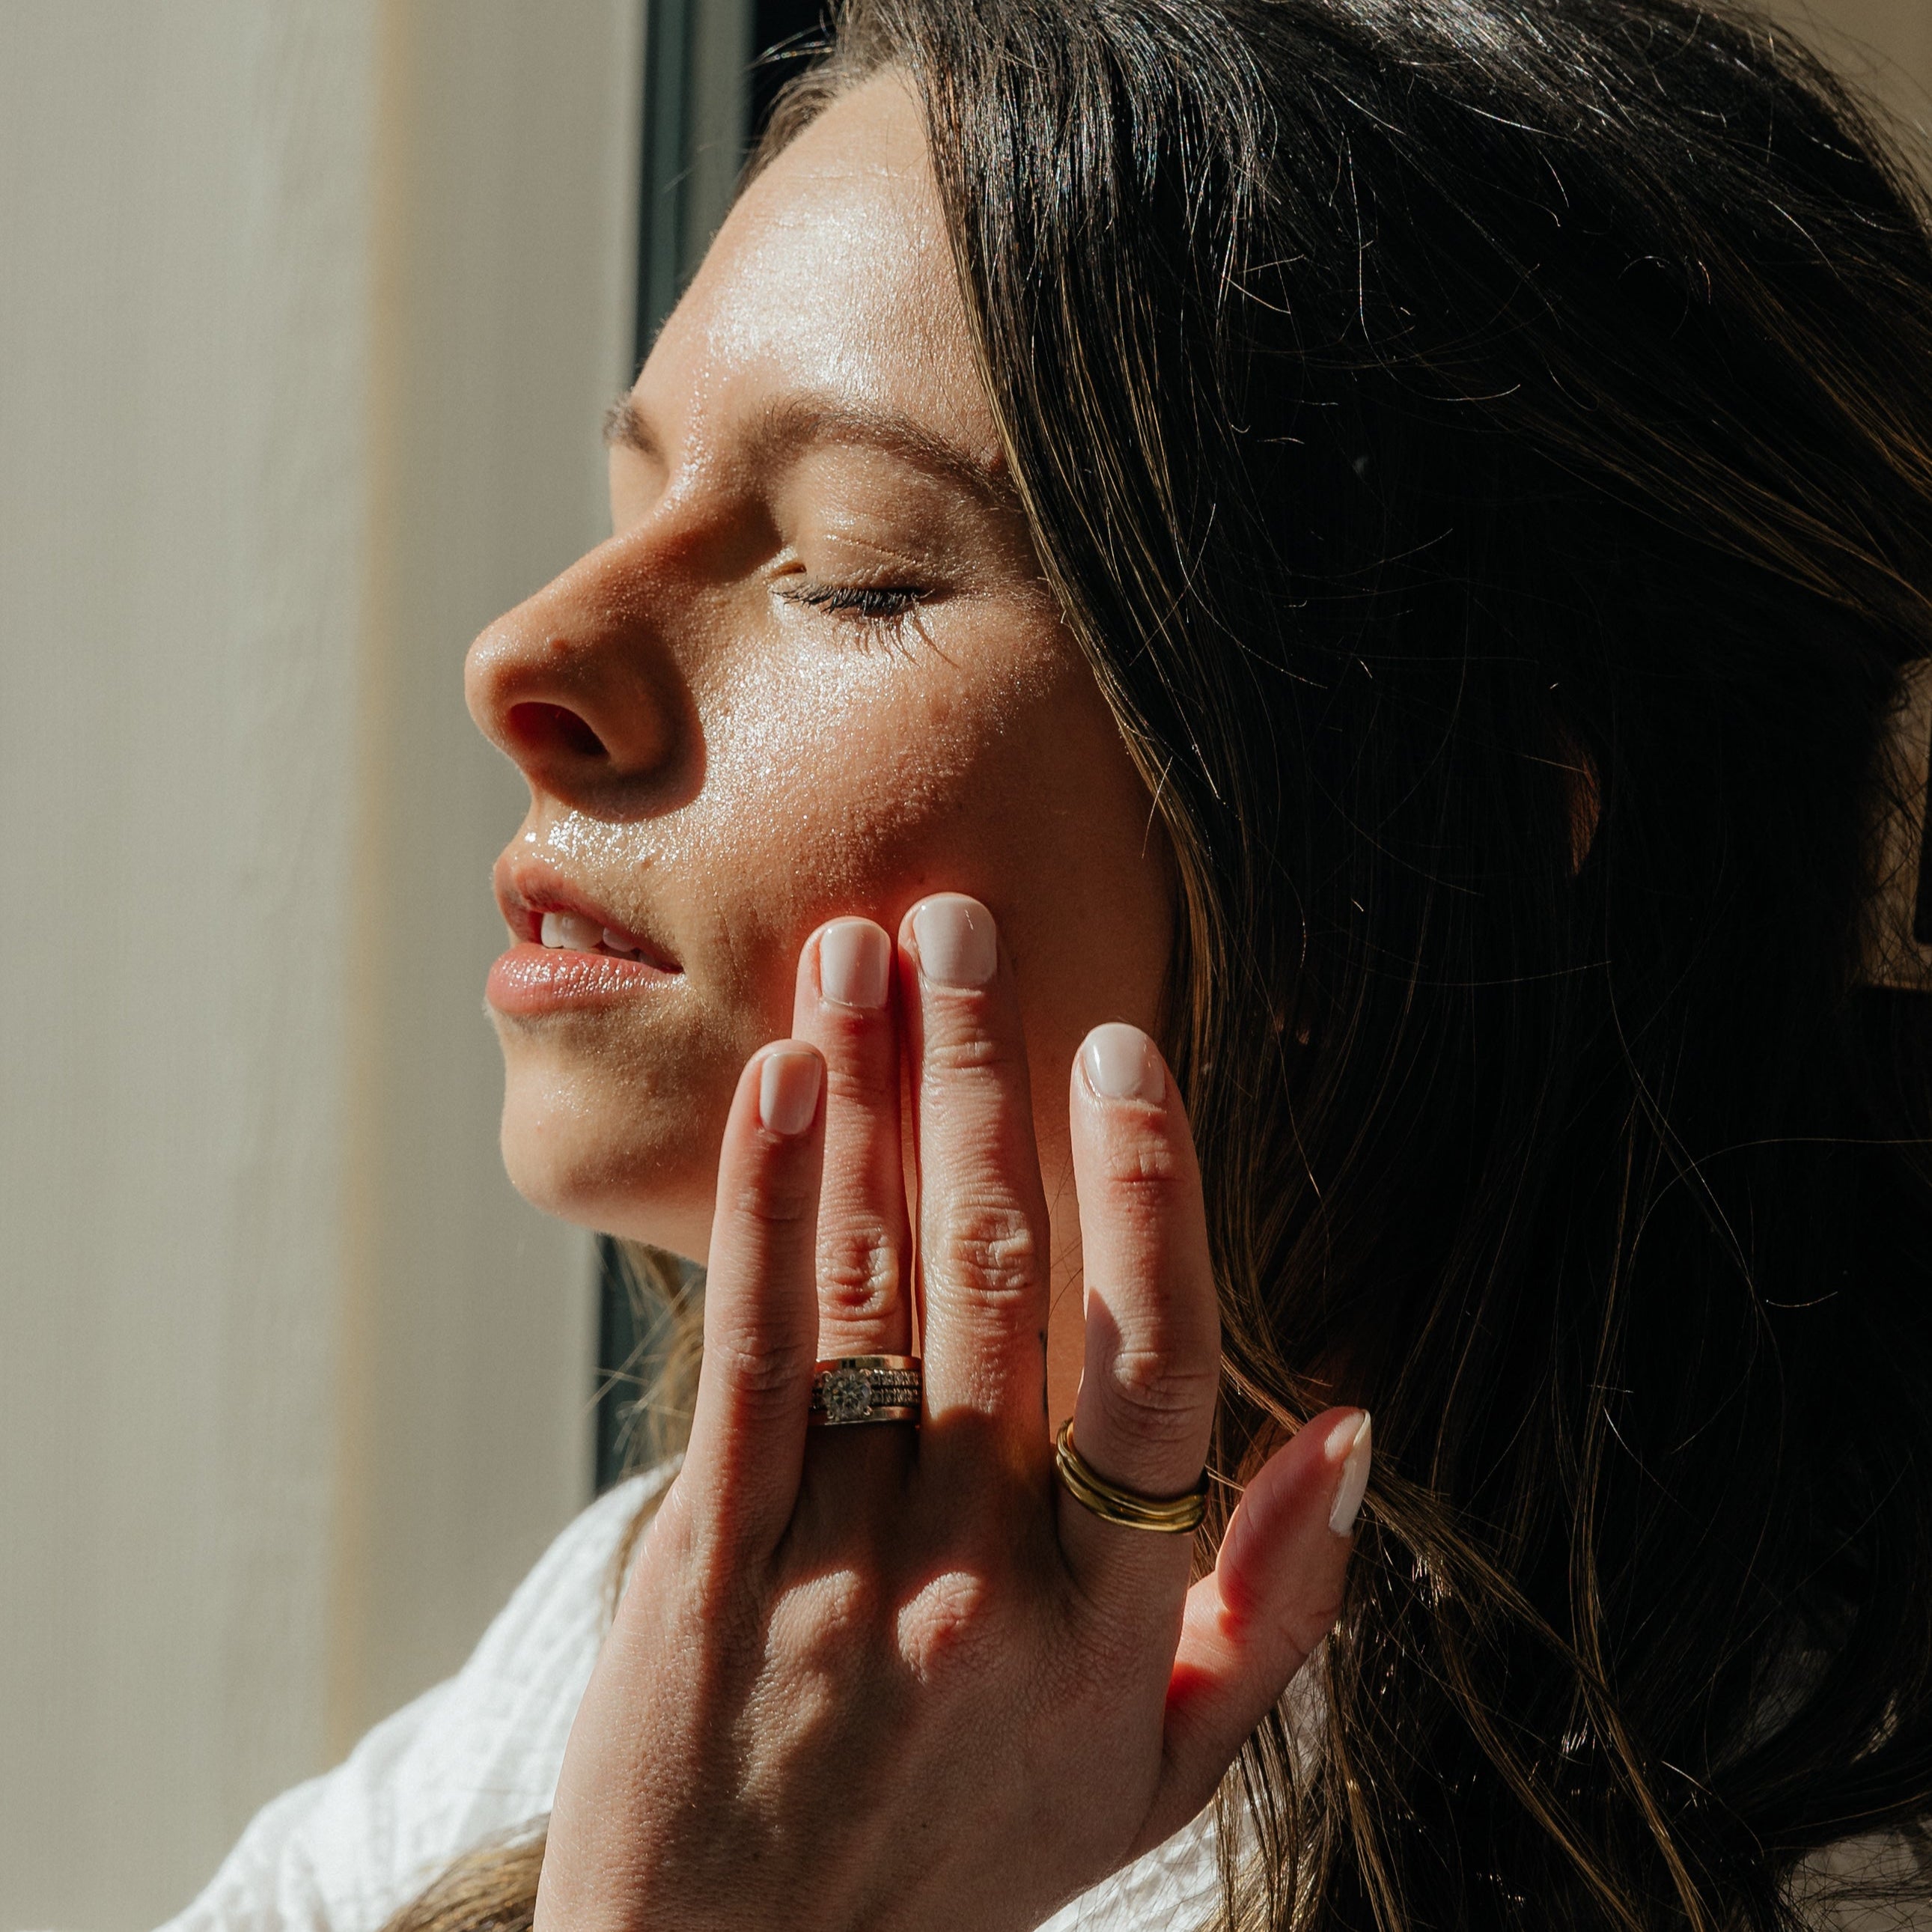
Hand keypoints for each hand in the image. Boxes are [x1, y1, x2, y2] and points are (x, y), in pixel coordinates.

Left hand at [536, 895, 1368, 1931]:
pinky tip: (785, 1082)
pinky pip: (755, 1353)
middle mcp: (986, 1581)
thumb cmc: (968, 1857)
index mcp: (1117, 1626)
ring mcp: (840, 1567)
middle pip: (999, 1281)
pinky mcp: (710, 1561)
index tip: (1122, 1047)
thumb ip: (1275, 1611)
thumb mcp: (1164, 1778)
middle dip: (984, 1080)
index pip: (1157, 1370)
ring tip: (864, 950)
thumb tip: (1352, 1427)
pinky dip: (771, 1202)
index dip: (1146, 1193)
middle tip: (965, 924)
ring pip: (874, 1287)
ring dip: (876, 1098)